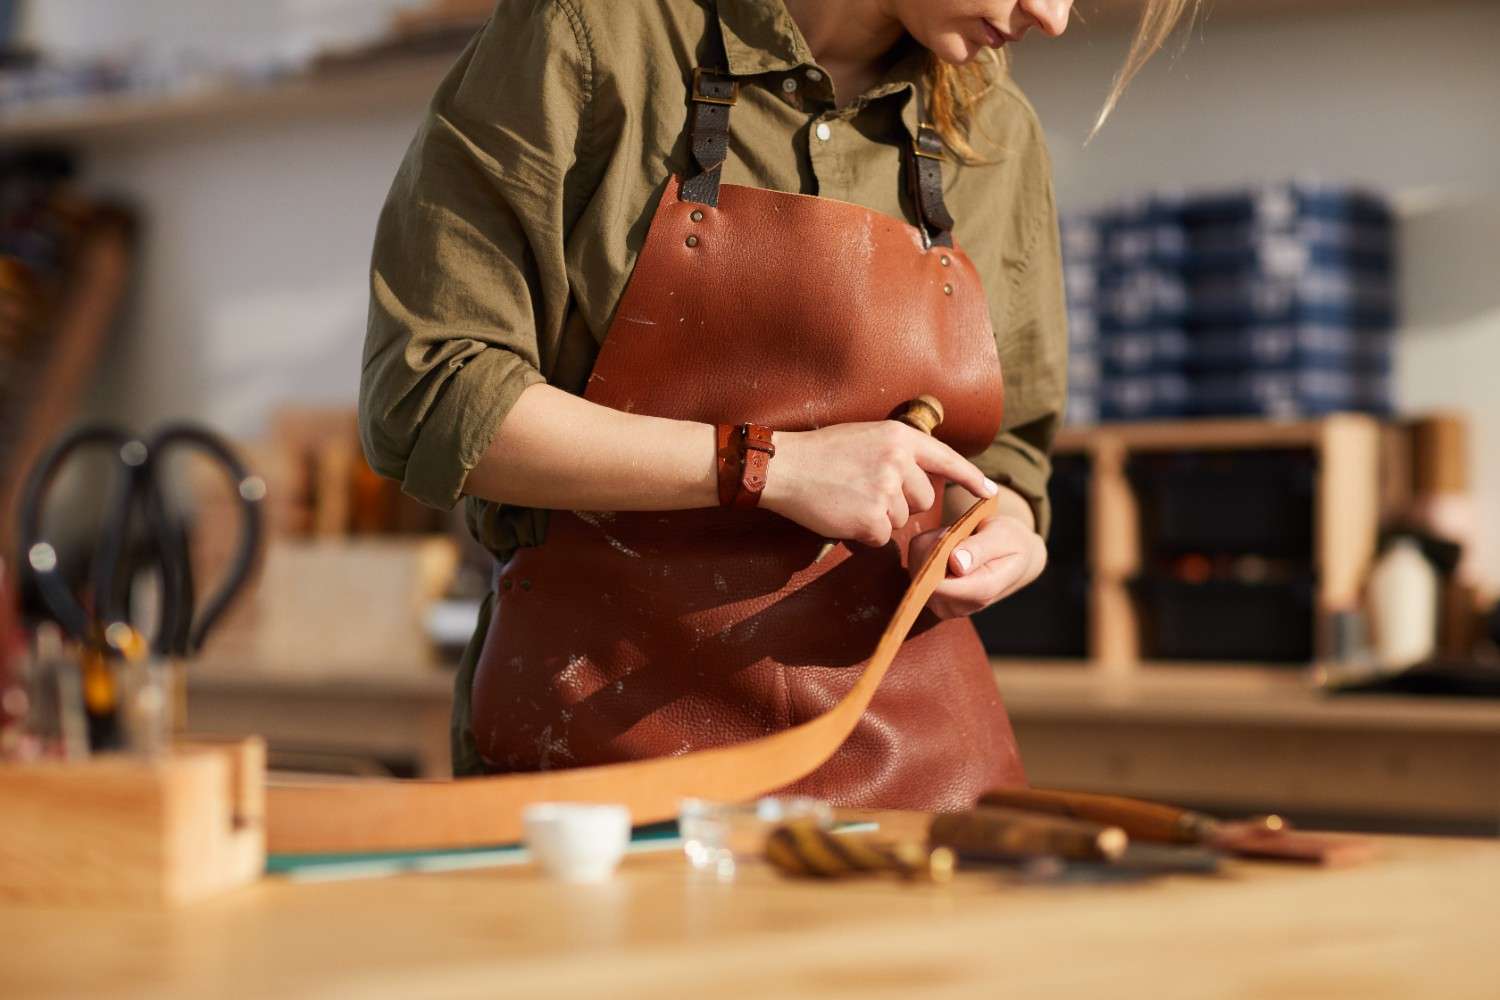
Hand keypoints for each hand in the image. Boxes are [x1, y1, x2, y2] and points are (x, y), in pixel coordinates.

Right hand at [759, 422, 998, 546]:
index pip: (946, 459)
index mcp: (899, 437)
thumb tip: (921, 479)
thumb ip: (897, 452)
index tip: (991, 493)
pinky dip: (863, 533)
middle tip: (866, 491)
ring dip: (878, 518)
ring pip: (901, 520)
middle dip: (902, 504)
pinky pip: (881, 537)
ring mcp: (885, 490)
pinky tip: (842, 515)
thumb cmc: (819, 452)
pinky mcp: (870, 518)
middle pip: (923, 499)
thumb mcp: (865, 437)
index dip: (971, 478)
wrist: (783, 468)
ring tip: (848, 498)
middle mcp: (898, 461)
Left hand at [907, 508, 1047, 618]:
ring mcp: (939, 601)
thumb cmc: (1010, 543)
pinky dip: (928, 544)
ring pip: (917, 564)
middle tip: (961, 533)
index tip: (950, 535)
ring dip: (933, 543)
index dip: (937, 558)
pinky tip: (949, 544)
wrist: (1012, 555)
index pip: (942, 587)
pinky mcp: (927, 590)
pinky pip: (915, 557)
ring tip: (959, 539)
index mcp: (980, 593)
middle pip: (924, 575)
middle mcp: (956, 605)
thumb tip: (956, 564)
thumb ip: (981, 550)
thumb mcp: (1003, 537)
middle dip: (937, 546)